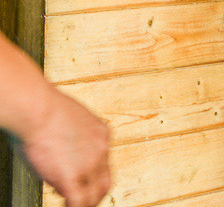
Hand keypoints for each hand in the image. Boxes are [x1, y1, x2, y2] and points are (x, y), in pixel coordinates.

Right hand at [20, 89, 110, 206]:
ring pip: (95, 194)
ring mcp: (89, 164)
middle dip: (95, 195)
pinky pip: (78, 202)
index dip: (90, 175)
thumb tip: (58, 153)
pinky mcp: (72, 176)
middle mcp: (100, 149)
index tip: (78, 180)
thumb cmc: (42, 108)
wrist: (37, 108)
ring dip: (85, 204)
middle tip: (83, 202)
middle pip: (105, 181)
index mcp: (100, 133)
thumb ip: (69, 138)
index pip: (103, 162)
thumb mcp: (67, 119)